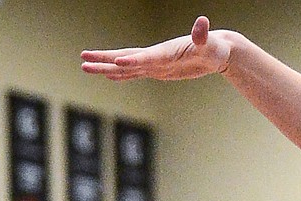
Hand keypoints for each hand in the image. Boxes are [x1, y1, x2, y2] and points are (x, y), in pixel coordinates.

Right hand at [81, 16, 231, 79]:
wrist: (216, 51)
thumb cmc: (215, 48)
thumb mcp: (210, 44)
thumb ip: (203, 35)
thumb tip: (203, 23)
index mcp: (167, 51)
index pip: (147, 57)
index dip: (133, 61)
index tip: (116, 63)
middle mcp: (157, 56)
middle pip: (126, 58)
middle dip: (105, 60)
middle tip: (83, 60)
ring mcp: (156, 63)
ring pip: (127, 66)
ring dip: (107, 67)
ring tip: (86, 68)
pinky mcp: (159, 70)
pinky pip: (137, 73)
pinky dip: (123, 75)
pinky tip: (110, 76)